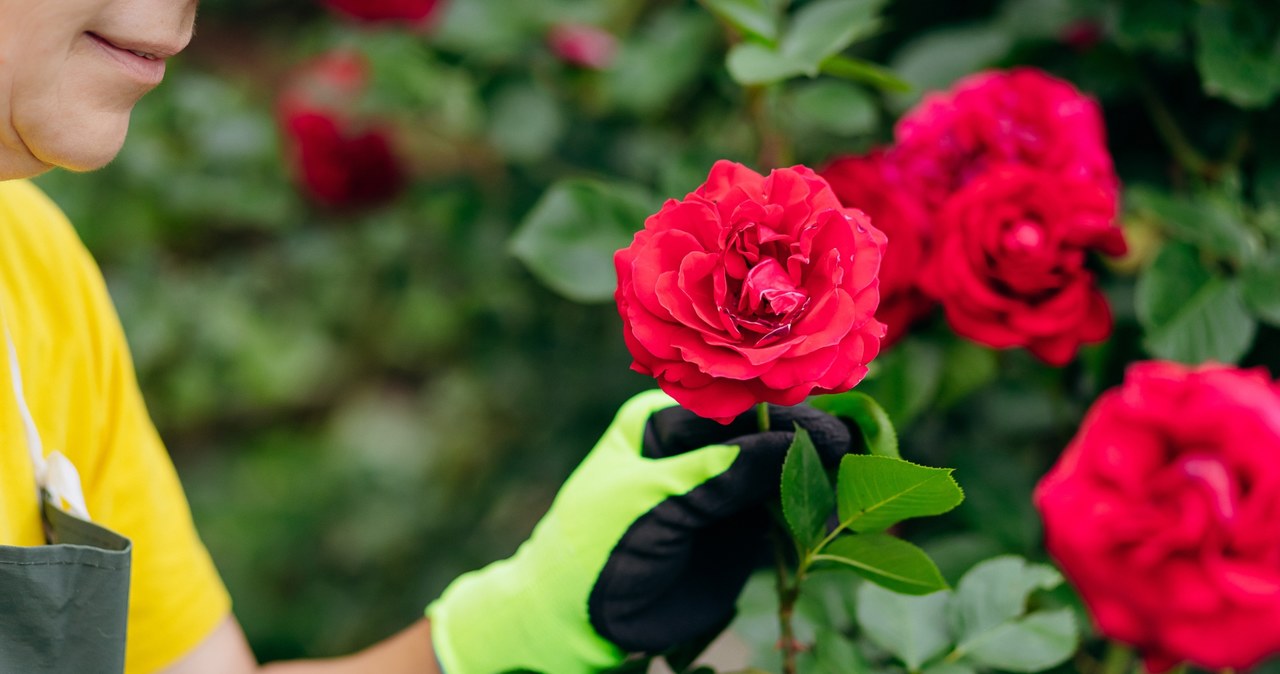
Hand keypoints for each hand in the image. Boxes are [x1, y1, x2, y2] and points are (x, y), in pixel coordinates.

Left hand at [427, 390, 850, 673]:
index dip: (784, 414)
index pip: (735, 407)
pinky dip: (811, 517)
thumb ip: (718, 473)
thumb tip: (790, 443)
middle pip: (766, 437)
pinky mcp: (736, 533)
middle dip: (809, 444)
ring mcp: (720, 490)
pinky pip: (781, 517)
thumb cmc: (594, 546)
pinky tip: (842, 514)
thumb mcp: (650, 501)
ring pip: (780, 476)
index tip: (829, 425)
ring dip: (818, 479)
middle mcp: (697, 448)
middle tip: (859, 448)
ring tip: (862, 480)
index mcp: (664, 421)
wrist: (572, 621)